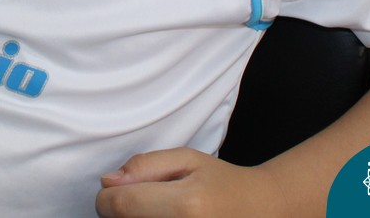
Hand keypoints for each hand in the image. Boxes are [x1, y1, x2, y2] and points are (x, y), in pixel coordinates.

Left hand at [95, 148, 287, 217]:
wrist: (262, 211)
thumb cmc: (223, 183)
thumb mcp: (188, 159)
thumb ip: (145, 166)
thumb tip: (108, 181)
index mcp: (186, 205)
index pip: (117, 205)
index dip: (107, 195)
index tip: (117, 188)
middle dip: (123, 209)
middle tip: (147, 199)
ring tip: (160, 210)